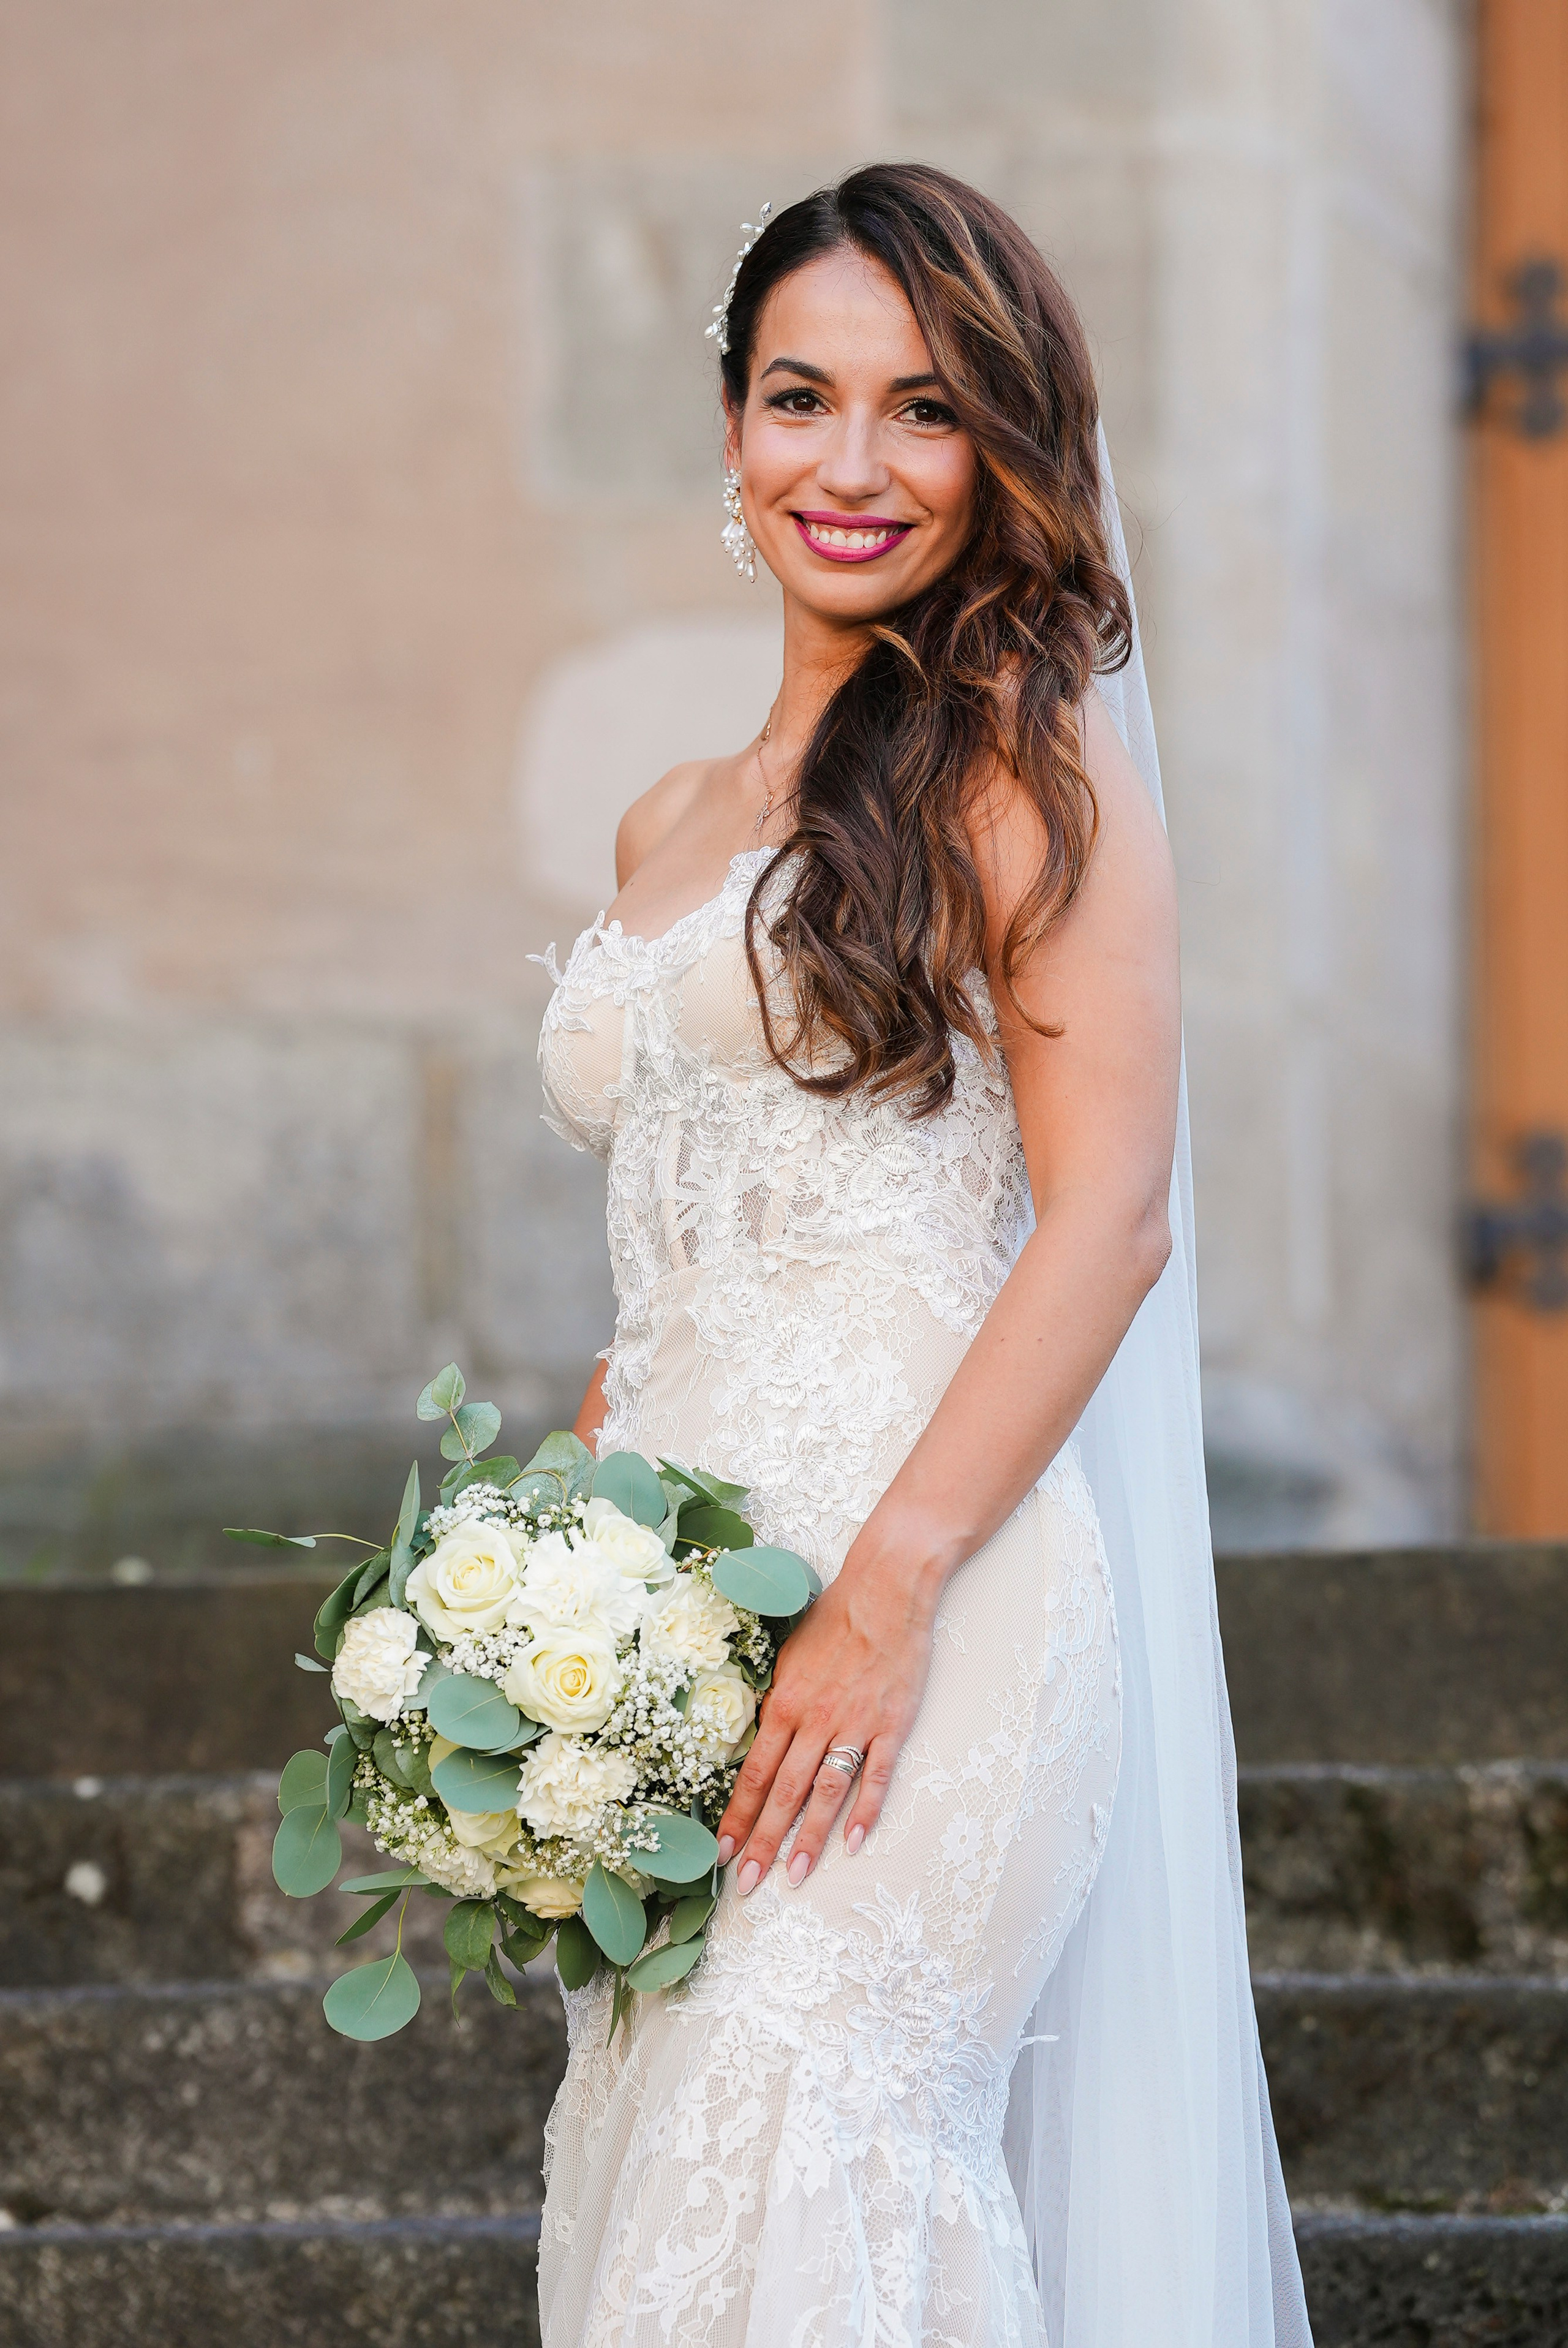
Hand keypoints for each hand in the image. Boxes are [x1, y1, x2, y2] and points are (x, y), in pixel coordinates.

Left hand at [715, 1512, 946, 1892]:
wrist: (887, 1588)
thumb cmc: (834, 1617)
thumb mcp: (788, 1656)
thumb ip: (776, 1700)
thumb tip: (758, 1736)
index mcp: (784, 1703)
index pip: (754, 1773)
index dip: (736, 1815)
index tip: (720, 1852)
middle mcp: (814, 1720)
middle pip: (784, 1793)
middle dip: (762, 1842)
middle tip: (747, 1885)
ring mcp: (855, 1724)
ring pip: (825, 1793)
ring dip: (809, 1839)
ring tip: (794, 1877)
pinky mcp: (892, 1725)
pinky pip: (876, 1775)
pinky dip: (864, 1810)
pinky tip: (852, 1842)